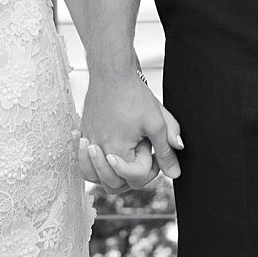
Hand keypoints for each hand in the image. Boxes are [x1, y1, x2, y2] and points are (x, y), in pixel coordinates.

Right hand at [80, 70, 182, 190]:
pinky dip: (91, 162)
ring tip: (119, 161)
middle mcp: (98, 149)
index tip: (153, 154)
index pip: (132, 178)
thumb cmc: (133, 94)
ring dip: (106, 174)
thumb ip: (165, 151)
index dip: (149, 171)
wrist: (112, 72)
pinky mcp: (84, 132)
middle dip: (128, 176)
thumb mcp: (156, 123)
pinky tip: (101, 153)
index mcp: (117, 150)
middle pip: (110, 183)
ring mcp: (88, 141)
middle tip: (141, 157)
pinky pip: (82, 159)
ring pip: (92, 175)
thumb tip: (174, 173)